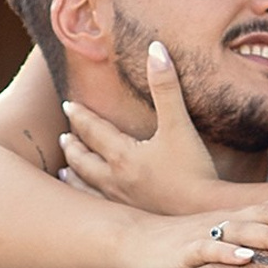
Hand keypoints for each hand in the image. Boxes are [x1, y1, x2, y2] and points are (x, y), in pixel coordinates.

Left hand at [60, 40, 225, 213]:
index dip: (81, 116)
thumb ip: (166, 87)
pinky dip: (87, 200)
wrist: (204, 213)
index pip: (93, 130)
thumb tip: (156, 49)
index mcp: (123, 154)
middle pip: (83, 158)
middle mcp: (114, 178)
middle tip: (63, 136)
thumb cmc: (193, 170)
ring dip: (74, 174)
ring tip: (65, 169)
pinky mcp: (131, 218)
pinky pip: (100, 208)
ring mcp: (120, 201)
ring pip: (86, 186)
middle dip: (72, 145)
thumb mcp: (180, 125)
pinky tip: (88, 203)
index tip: (68, 106)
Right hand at [117, 190, 267, 267]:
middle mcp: (232, 219)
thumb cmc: (194, 243)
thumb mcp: (235, 239)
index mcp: (247, 216)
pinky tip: (245, 261)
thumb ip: (267, 240)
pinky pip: (208, 251)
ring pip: (244, 231)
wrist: (137, 242)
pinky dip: (226, 255)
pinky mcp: (185, 252)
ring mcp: (208, 233)